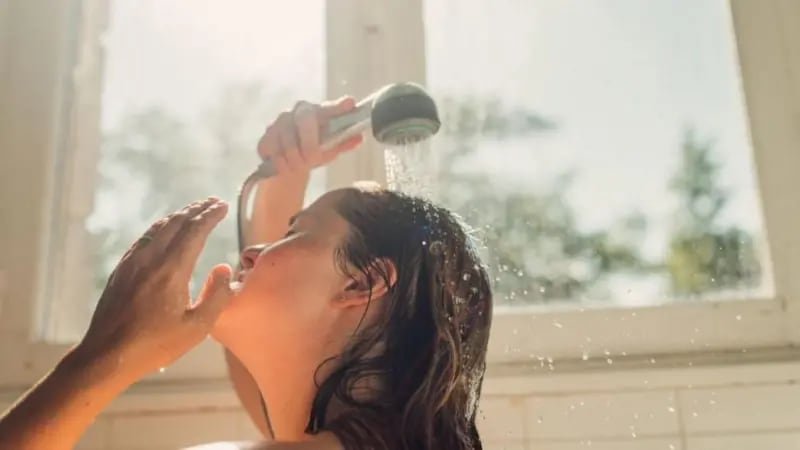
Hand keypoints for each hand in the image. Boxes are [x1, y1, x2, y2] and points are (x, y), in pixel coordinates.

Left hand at [75, 197, 233, 382]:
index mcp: (172, 271)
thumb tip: (224, 269)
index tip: (223, 206)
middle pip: (176, 223)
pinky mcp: (121, 270)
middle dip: (196, 210)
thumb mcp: (197, 328)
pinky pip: (144, 239)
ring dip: (178, 216)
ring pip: (158, 228)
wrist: (107, 355)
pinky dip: (161, 227)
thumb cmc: (155, 345)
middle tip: (212, 203)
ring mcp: (132, 262)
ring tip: (192, 211)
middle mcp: (151, 259)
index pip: (194, 231)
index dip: (210, 215)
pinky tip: (164, 231)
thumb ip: (217, 296)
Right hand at [257, 97, 364, 174]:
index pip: (330, 107)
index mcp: (319, 112)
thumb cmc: (313, 150)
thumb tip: (359, 137)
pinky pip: (273, 152)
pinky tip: (285, 166)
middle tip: (312, 160)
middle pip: (305, 121)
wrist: (289, 164)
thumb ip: (344, 143)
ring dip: (295, 160)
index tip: (350, 103)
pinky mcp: (266, 136)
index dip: (339, 106)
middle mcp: (299, 111)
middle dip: (309, 144)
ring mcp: (280, 122)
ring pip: (288, 141)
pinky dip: (281, 164)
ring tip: (299, 166)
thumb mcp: (331, 149)